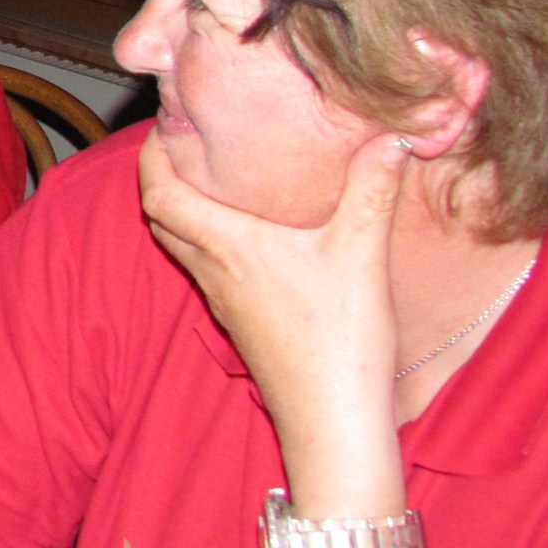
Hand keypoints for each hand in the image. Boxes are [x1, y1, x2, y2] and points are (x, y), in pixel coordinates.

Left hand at [138, 128, 408, 450]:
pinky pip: (207, 270)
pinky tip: (245, 235)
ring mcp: (223, 301)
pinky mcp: (240, 323)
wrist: (332, 422)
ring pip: (181, 245)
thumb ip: (374, 188)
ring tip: (210, 178)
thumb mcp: (362, 253)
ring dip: (183, 210)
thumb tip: (398, 137)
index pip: (159, 194)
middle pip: (160, 217)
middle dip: (160, 177)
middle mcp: (213, 271)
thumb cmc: (341, 338)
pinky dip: (208, 240)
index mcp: (226, 246)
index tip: (160, 125)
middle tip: (182, 145)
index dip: (150, 157)